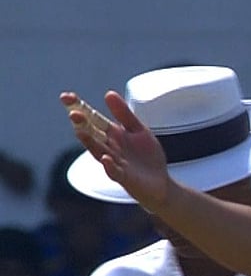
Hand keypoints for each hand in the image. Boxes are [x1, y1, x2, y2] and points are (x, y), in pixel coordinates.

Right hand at [61, 90, 170, 210]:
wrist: (159, 183)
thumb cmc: (146, 157)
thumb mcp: (138, 130)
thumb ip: (124, 114)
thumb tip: (108, 93)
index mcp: (111, 134)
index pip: (92, 118)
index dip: (79, 107)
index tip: (66, 96)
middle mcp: (109, 147)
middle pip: (92, 133)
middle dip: (82, 123)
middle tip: (73, 112)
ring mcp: (115, 163)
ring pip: (99, 151)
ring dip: (89, 142)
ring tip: (80, 131)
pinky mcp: (124, 177)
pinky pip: (114, 172)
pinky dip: (109, 166)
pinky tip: (106, 159)